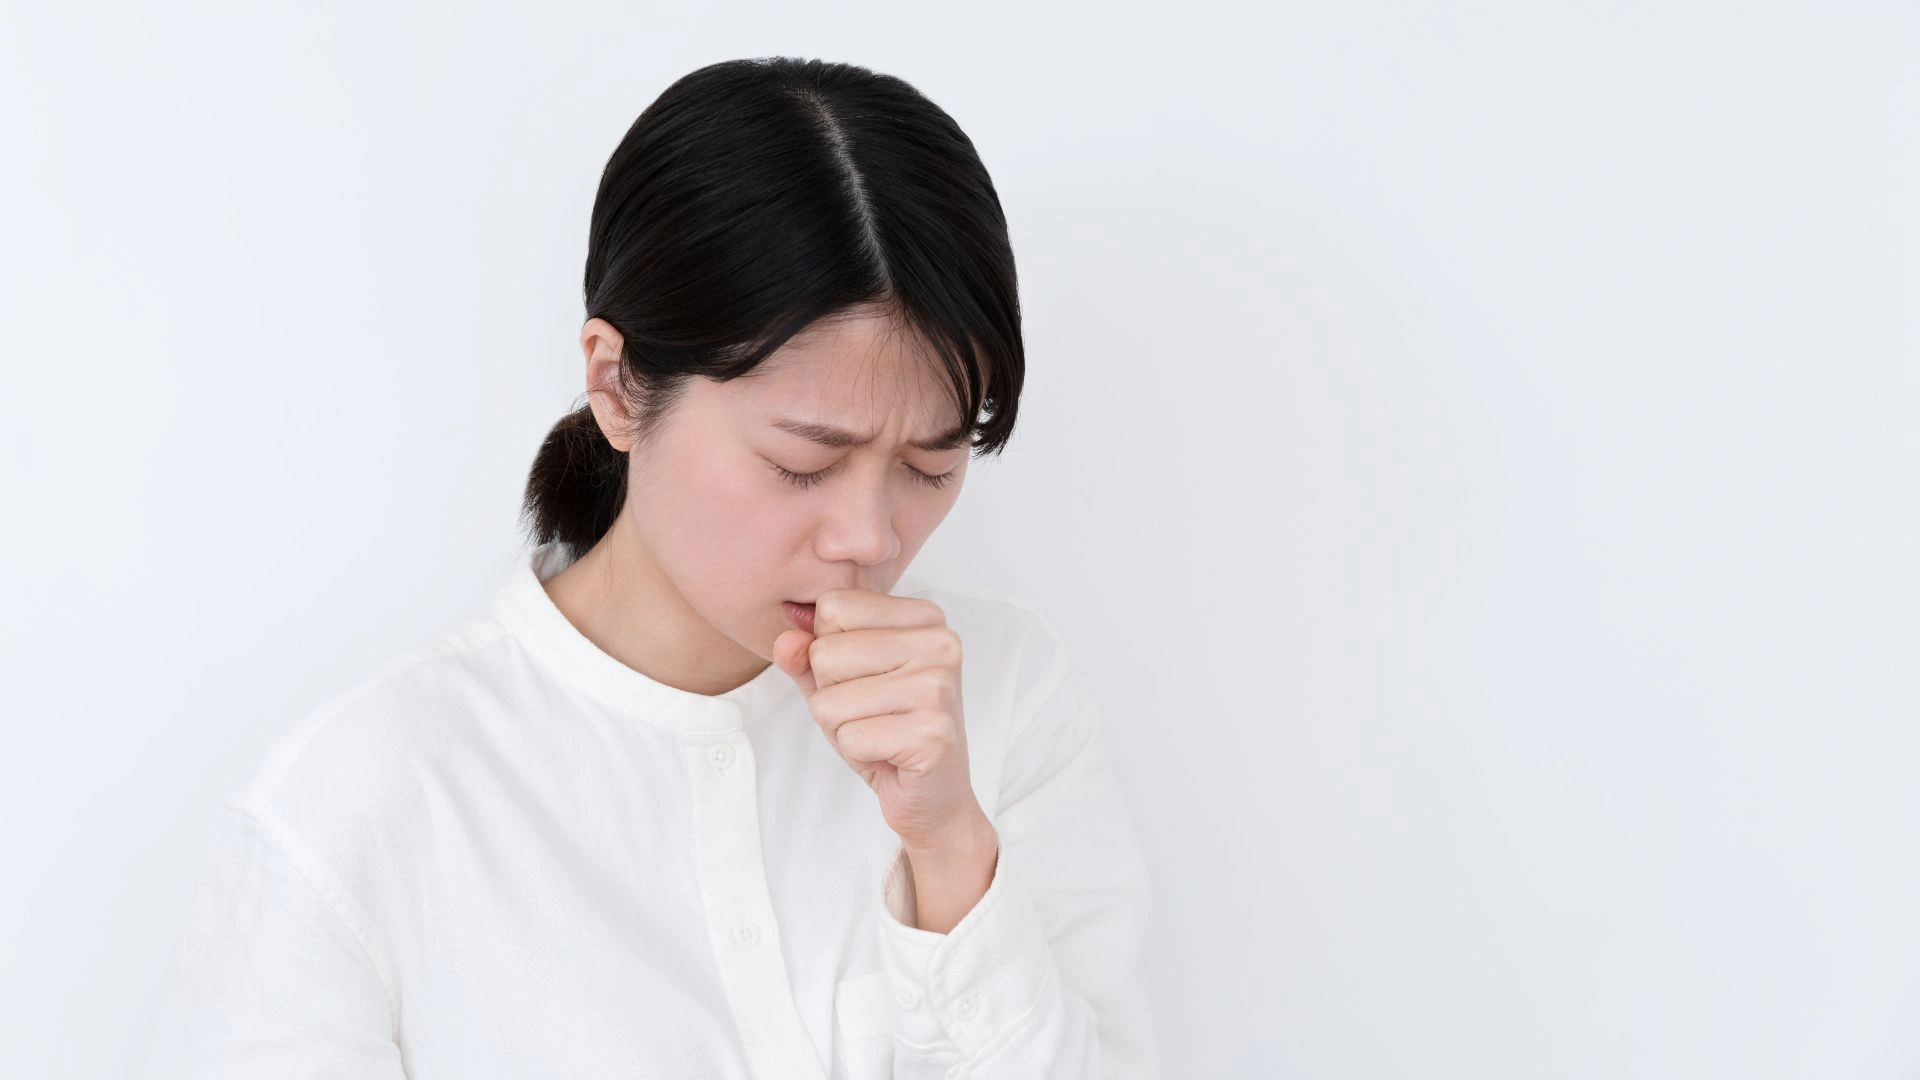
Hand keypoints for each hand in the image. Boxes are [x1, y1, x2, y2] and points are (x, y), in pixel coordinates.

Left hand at [773, 589, 988, 854]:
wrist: (934, 796)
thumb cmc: (887, 728)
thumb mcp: (839, 682)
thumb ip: (807, 655)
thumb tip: (785, 643)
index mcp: (924, 616)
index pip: (832, 607)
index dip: (828, 651)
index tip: (867, 679)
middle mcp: (939, 643)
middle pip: (826, 654)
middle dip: (832, 694)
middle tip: (873, 714)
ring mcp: (938, 687)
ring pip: (830, 700)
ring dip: (842, 727)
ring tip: (879, 733)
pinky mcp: (932, 734)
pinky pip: (850, 738)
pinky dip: (858, 754)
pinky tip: (890, 755)